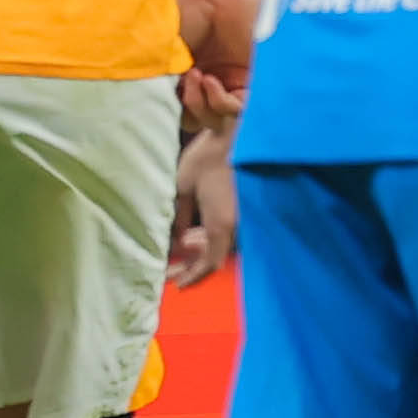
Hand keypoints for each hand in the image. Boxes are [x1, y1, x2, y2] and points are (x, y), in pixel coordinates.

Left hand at [166, 120, 236, 286]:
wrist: (237, 133)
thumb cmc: (207, 159)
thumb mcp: (182, 189)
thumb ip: (179, 218)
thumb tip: (176, 239)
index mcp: (222, 225)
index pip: (208, 264)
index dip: (193, 276)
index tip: (178, 284)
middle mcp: (235, 226)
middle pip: (215, 258)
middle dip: (193, 265)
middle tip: (173, 269)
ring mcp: (243, 218)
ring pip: (221, 244)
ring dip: (202, 249)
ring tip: (183, 245)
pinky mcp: (244, 208)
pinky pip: (227, 231)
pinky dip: (212, 236)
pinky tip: (197, 231)